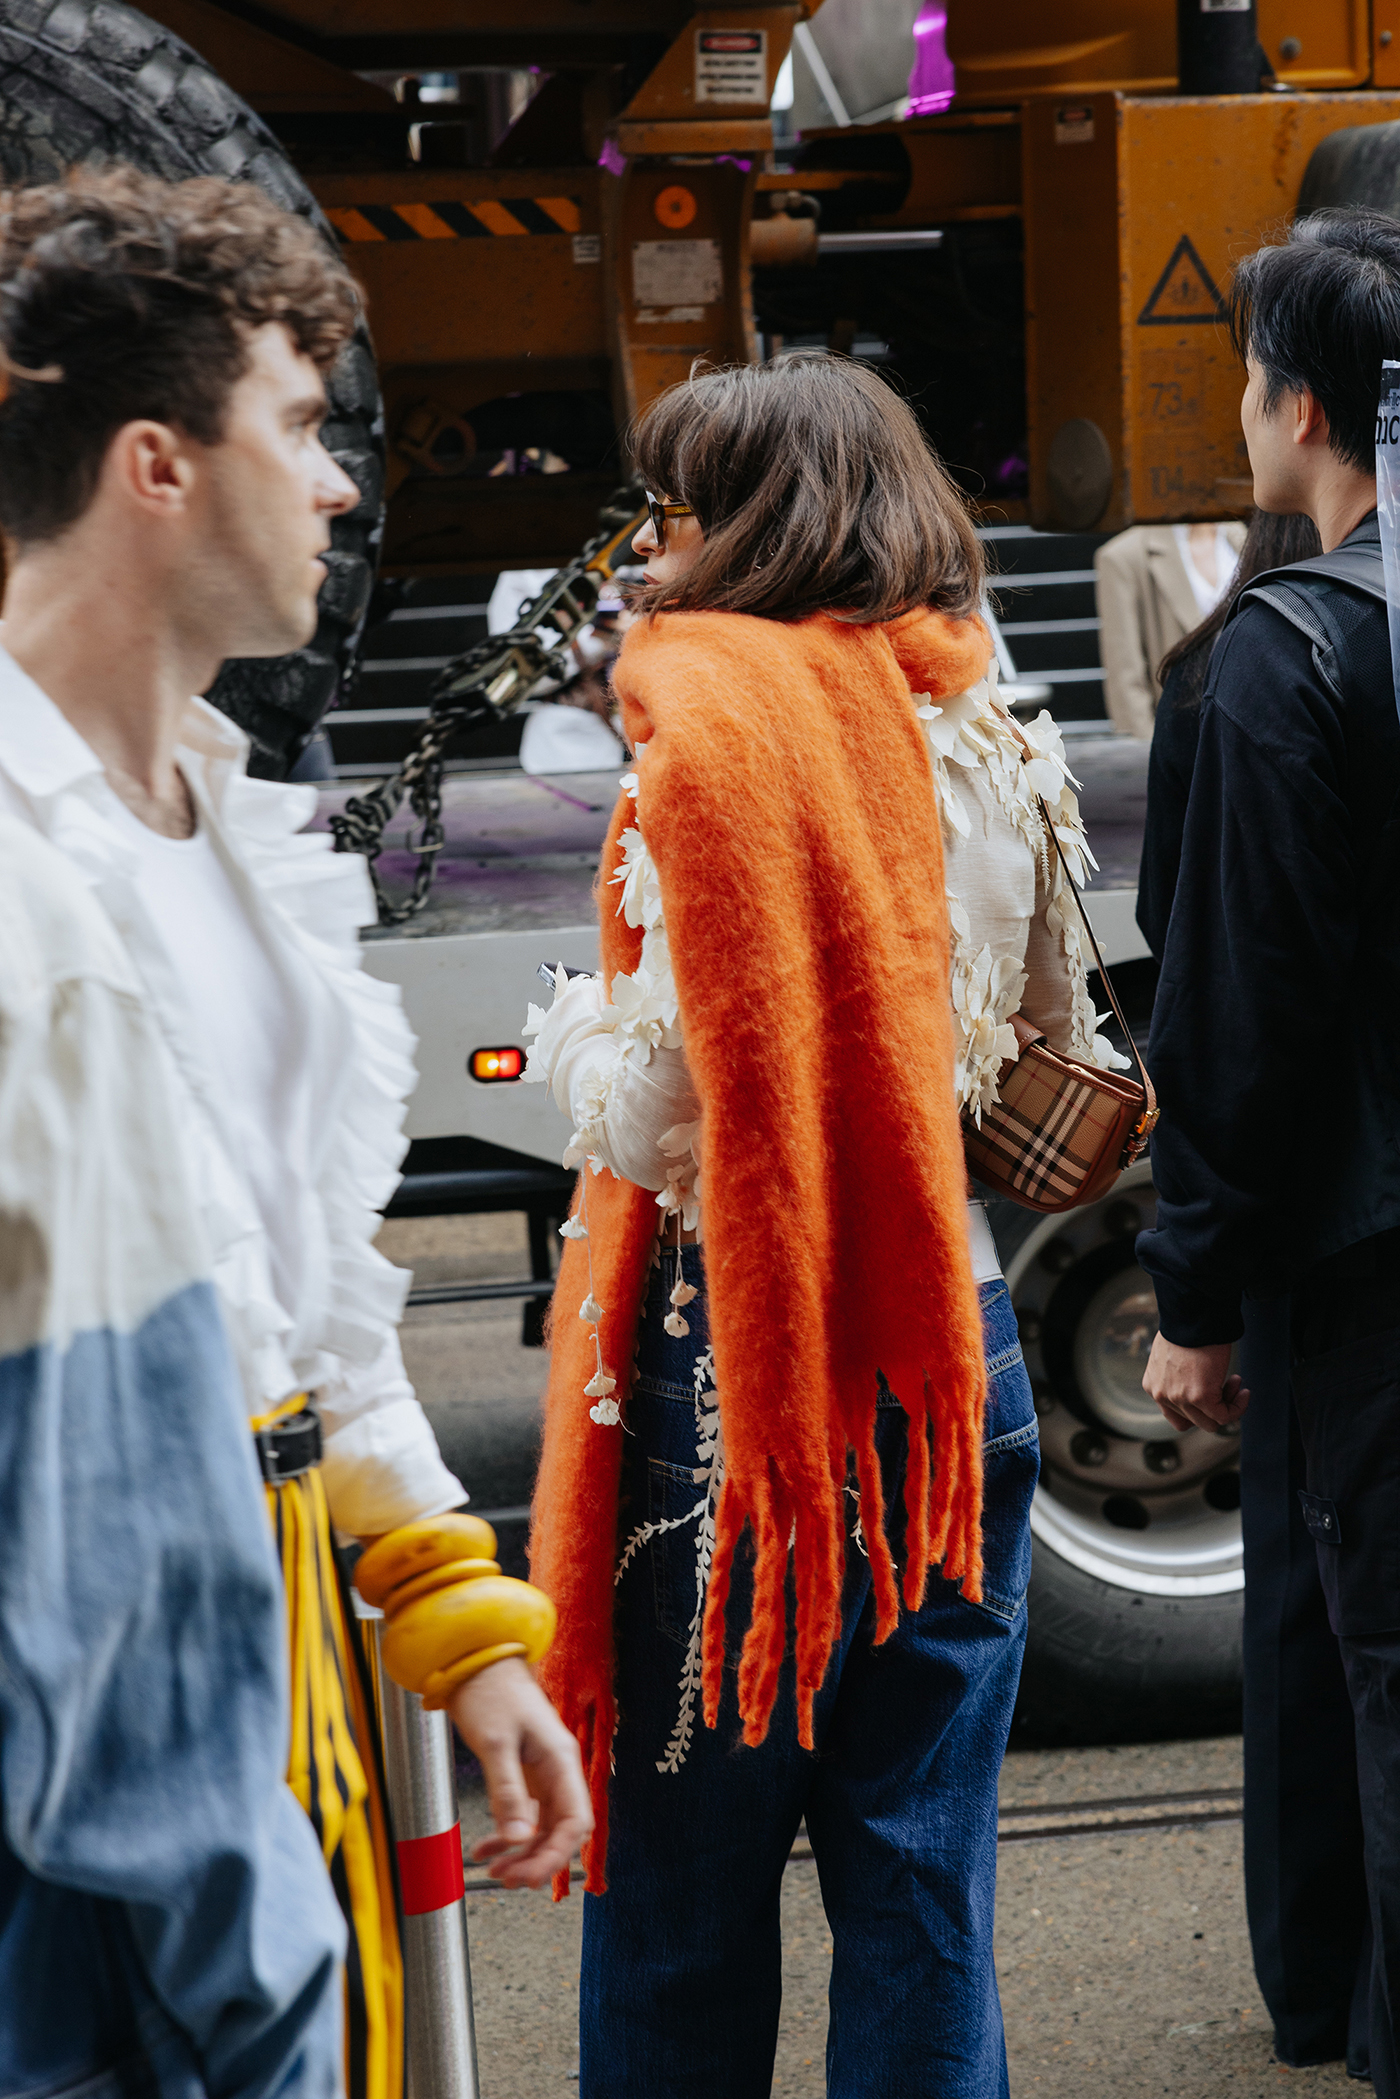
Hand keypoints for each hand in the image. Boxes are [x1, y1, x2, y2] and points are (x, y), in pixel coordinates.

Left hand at [447, 1657, 591, 1890]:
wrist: (474, 1660)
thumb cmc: (489, 1692)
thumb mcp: (495, 1743)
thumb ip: (509, 1792)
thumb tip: (519, 1839)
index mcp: (561, 1759)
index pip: (576, 1821)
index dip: (557, 1855)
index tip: (528, 1876)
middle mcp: (557, 1769)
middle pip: (560, 1830)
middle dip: (537, 1860)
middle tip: (506, 1880)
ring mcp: (541, 1771)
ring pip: (541, 1826)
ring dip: (521, 1852)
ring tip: (494, 1870)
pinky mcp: (524, 1772)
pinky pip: (524, 1814)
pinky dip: (506, 1835)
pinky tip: (485, 1848)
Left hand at [1142, 1334, 1249, 1435]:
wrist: (1192, 1314)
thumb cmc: (1186, 1327)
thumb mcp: (1171, 1357)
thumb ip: (1177, 1376)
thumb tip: (1197, 1383)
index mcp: (1152, 1386)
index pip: (1175, 1415)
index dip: (1197, 1409)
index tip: (1211, 1392)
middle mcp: (1162, 1396)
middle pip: (1193, 1420)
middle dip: (1214, 1404)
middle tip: (1227, 1383)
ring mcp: (1180, 1398)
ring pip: (1210, 1423)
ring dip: (1228, 1405)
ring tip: (1236, 1382)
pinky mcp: (1201, 1397)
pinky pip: (1224, 1416)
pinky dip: (1238, 1408)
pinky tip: (1244, 1392)